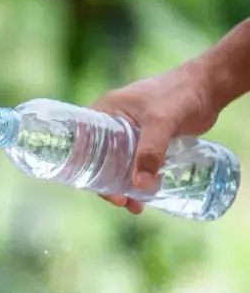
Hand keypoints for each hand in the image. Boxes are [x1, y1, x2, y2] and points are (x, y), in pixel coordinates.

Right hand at [90, 60, 220, 214]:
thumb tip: (140, 185)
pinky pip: (136, 166)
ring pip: (119, 166)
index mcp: (104, 112)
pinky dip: (139, 182)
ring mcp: (130, 134)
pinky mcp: (147, 142)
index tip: (95, 187)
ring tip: (135, 206)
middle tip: (120, 201)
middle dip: (107, 184)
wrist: (209, 87)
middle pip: (100, 160)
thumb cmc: (180, 94)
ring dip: (124, 187)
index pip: (82, 143)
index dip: (83, 167)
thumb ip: (151, 150)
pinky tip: (147, 197)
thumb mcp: (161, 121)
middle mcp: (112, 124)